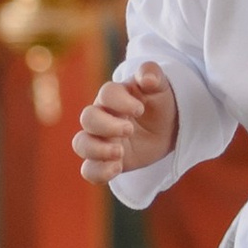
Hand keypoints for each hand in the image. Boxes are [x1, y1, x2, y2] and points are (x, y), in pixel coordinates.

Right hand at [74, 63, 177, 182]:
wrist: (167, 129)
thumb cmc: (159, 103)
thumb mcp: (161, 86)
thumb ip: (153, 74)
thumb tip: (147, 78)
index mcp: (114, 96)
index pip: (107, 93)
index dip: (120, 101)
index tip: (140, 109)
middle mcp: (102, 116)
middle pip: (88, 118)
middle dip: (107, 126)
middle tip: (130, 130)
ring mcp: (101, 140)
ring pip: (81, 143)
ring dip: (97, 149)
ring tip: (120, 153)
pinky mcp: (105, 161)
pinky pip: (89, 169)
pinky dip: (98, 172)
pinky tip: (117, 168)